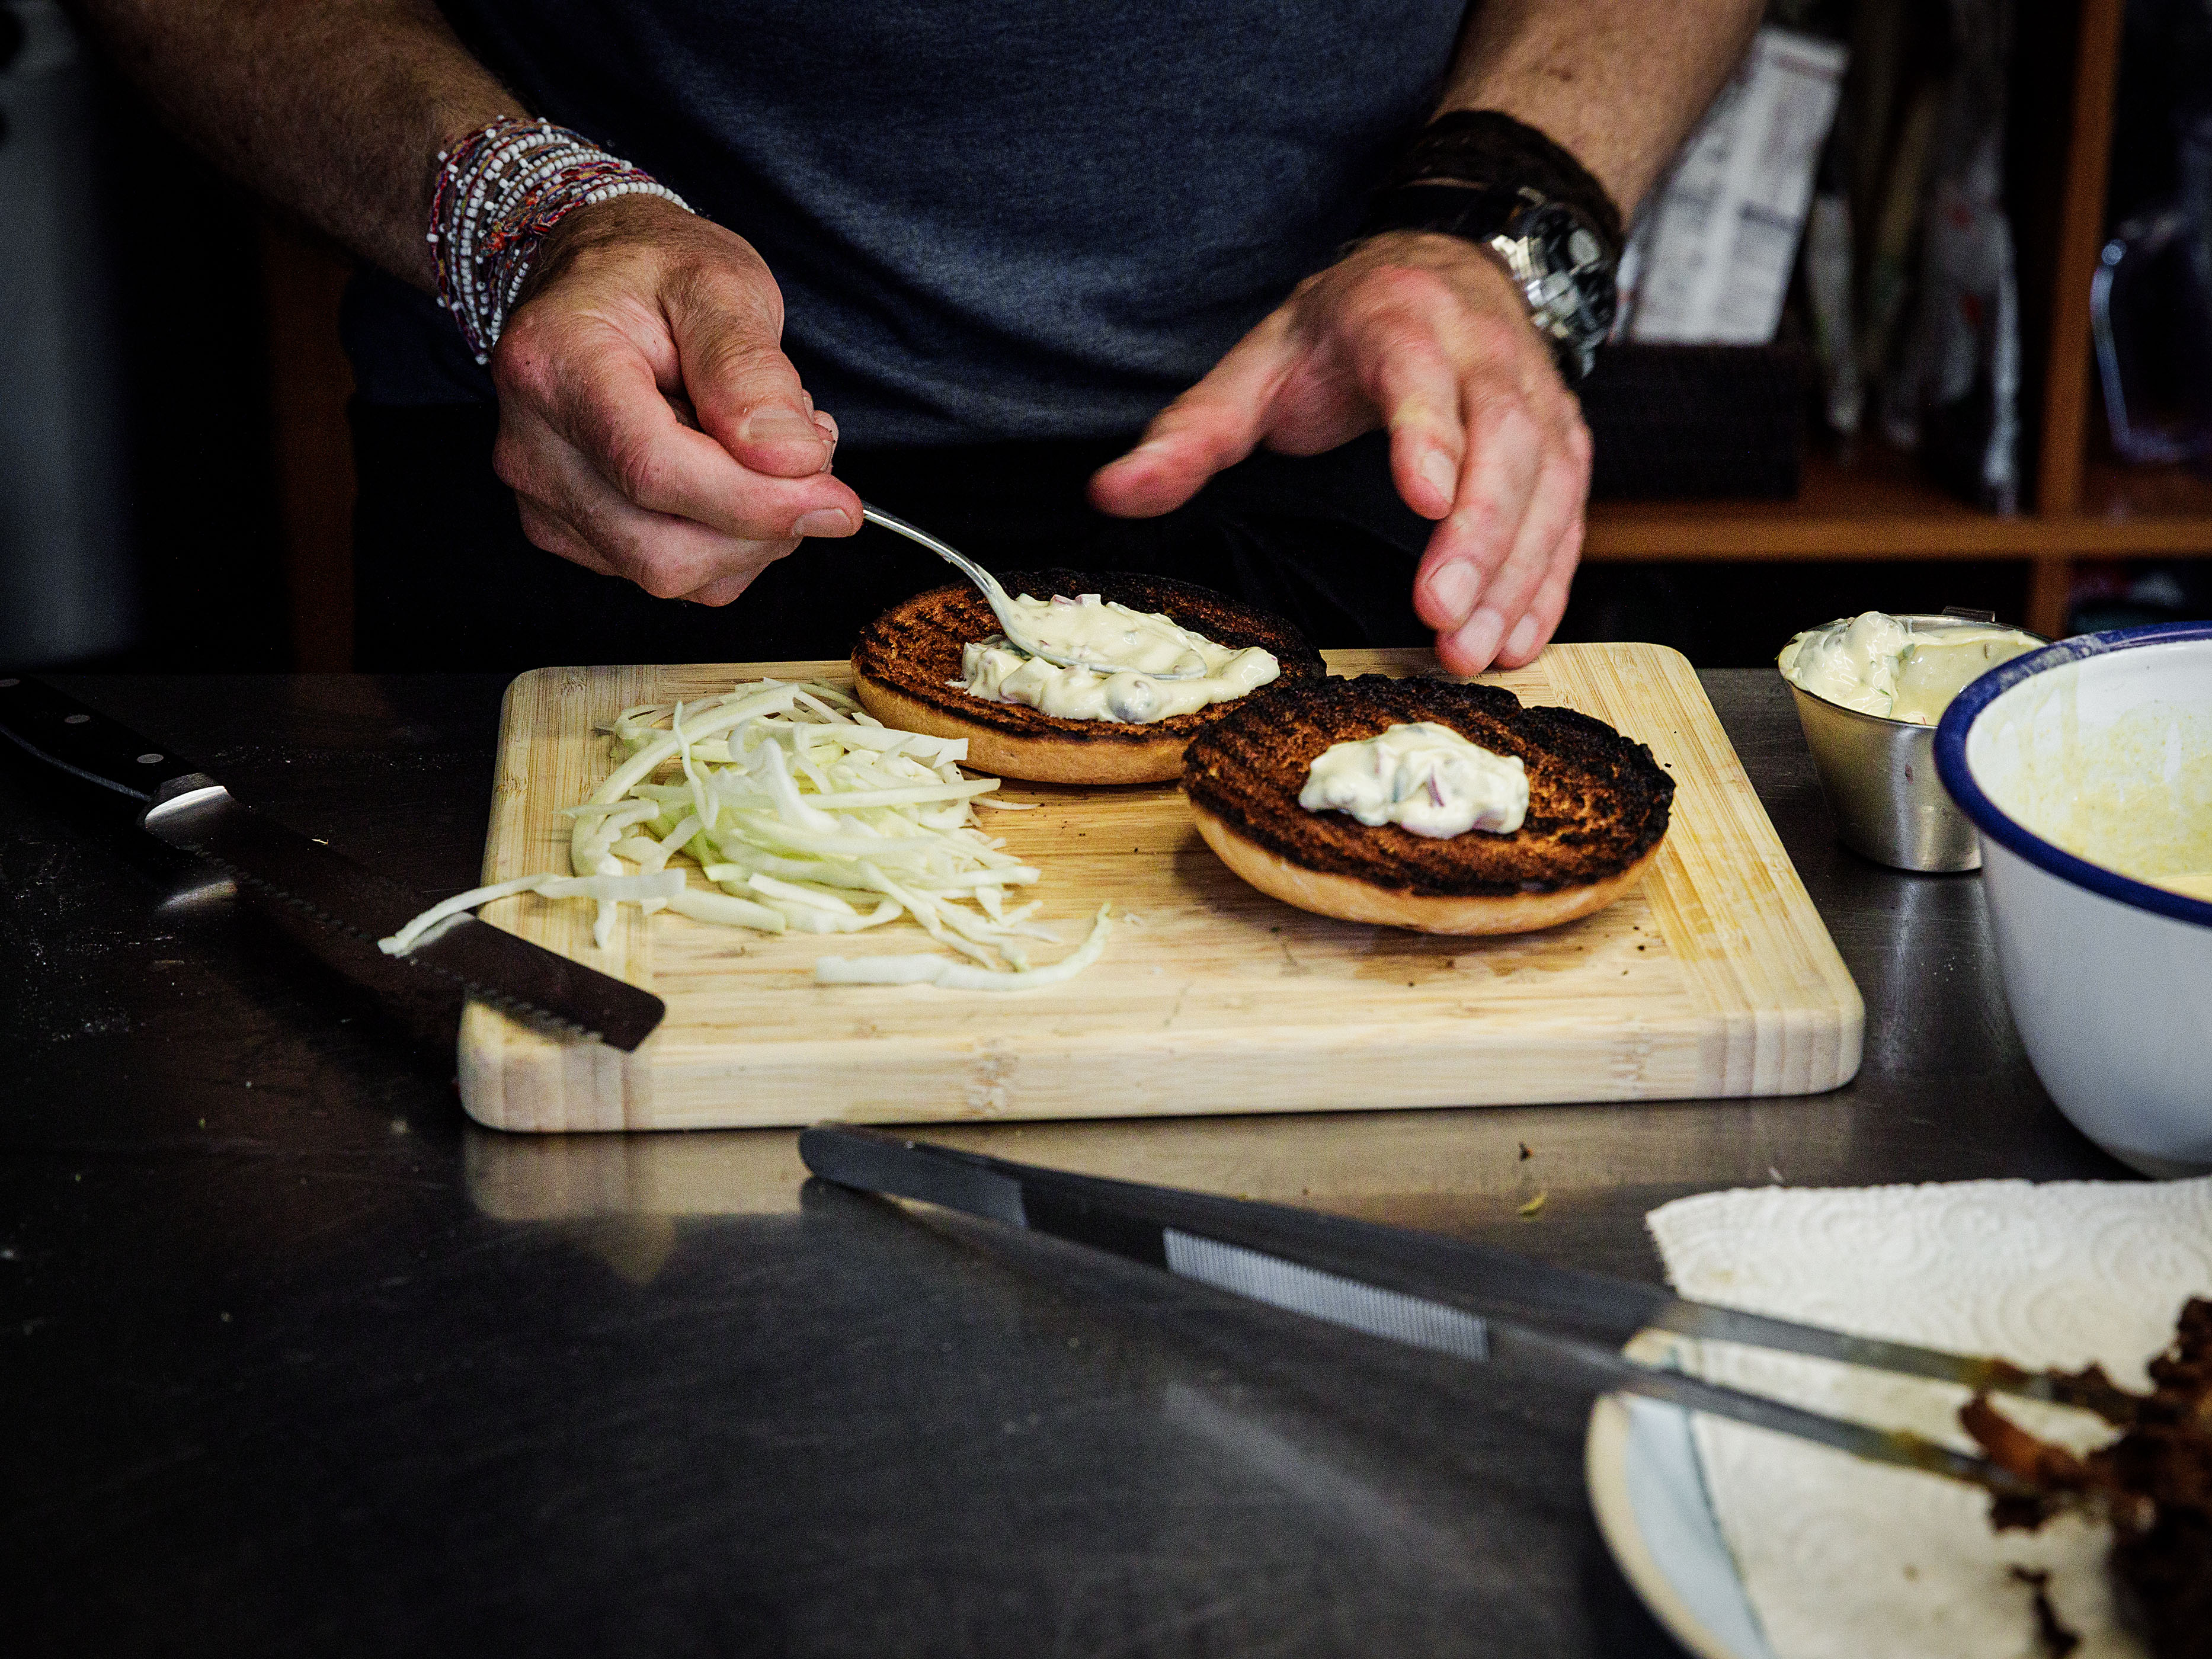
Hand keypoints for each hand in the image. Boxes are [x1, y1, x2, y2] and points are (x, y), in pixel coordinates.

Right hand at [488, 195, 859, 605]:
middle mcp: (532, 444)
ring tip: (767, 449)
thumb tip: (792, 461)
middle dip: (764, 524)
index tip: (837, 500)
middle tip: (811, 453)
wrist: (600, 276)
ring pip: (671, 572)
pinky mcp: (569, 530)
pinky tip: (733, 476)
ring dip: (751, 533)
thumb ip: (752, 371)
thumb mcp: (720, 285)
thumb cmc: (655, 271)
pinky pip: (670, 573)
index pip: (655, 471)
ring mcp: (543, 497)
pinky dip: (725, 542)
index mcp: (555, 366)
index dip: (758, 502)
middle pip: (662, 547)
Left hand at [1087, 232, 1591, 672]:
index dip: (1428, 434)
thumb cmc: (1342, 333)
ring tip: (1474, 652)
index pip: (1419, 376)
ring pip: (1545, 487)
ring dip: (1515, 576)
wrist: (1445, 270)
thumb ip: (1191, 432)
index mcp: (1400, 321)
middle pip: (1502, 441)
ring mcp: (1539, 399)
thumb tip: (1112, 494)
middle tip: (1440, 617)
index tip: (1425, 498)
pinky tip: (1518, 643)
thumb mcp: (1258, 363)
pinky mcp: (1566, 444)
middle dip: (1477, 536)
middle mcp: (1485, 354)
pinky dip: (1549, 583)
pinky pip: (1570, 517)